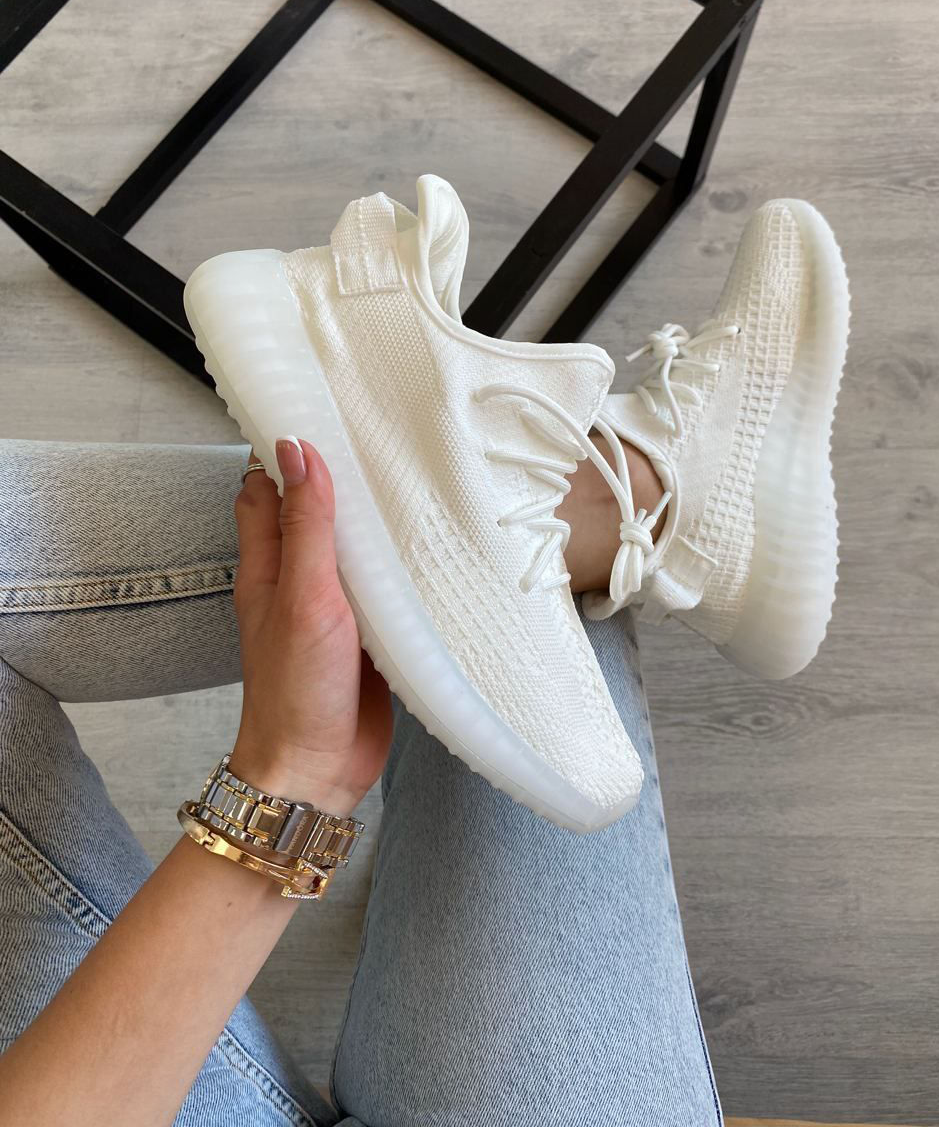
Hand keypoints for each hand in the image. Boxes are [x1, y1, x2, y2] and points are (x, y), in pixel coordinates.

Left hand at [229, 438, 391, 814]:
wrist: (316, 772)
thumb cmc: (296, 692)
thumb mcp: (303, 597)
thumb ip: (306, 526)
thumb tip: (296, 450)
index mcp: (269, 565)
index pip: (264, 489)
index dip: (282, 451)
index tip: (316, 409)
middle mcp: (298, 579)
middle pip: (312, 511)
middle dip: (338, 477)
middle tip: (378, 437)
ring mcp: (333, 607)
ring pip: (351, 548)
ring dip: (374, 521)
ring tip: (411, 480)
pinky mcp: (368, 634)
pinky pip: (383, 588)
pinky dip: (400, 566)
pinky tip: (430, 549)